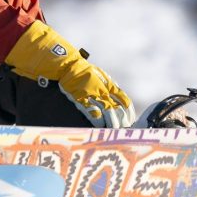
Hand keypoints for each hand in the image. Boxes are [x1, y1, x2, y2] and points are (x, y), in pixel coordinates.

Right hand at [5, 21, 136, 127]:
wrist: (67, 65)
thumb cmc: (83, 71)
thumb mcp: (101, 76)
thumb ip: (109, 87)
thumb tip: (119, 99)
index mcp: (109, 84)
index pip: (124, 101)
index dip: (128, 113)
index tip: (129, 121)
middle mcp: (103, 90)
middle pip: (117, 109)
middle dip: (121, 121)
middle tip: (122, 130)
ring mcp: (92, 94)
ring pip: (107, 113)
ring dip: (111, 124)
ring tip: (112, 131)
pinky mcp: (81, 99)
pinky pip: (93, 113)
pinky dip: (98, 121)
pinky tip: (101, 127)